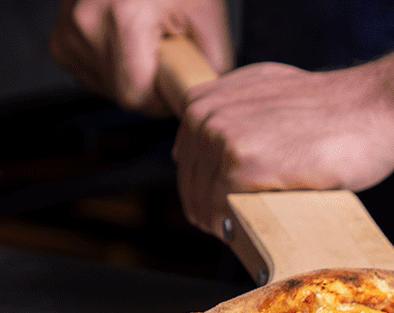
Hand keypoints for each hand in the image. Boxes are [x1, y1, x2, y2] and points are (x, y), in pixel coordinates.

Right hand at [50, 0, 232, 114]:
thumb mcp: (208, 14)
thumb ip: (214, 63)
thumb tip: (208, 98)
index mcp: (124, 19)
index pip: (138, 96)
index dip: (163, 99)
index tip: (176, 84)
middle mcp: (87, 23)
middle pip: (122, 94)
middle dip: (150, 87)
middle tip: (164, 57)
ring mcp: (70, 29)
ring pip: (106, 87)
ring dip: (131, 77)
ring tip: (144, 44)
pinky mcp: (61, 37)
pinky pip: (90, 74)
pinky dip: (111, 69)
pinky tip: (125, 47)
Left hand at [173, 59, 393, 234]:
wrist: (372, 109)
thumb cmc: (334, 109)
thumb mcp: (271, 93)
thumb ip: (240, 113)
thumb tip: (226, 149)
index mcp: (209, 97)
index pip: (188, 159)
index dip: (204, 189)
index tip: (222, 210)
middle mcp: (208, 113)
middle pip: (191, 183)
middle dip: (209, 211)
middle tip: (234, 230)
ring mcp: (223, 137)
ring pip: (202, 200)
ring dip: (219, 224)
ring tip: (244, 234)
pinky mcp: (244, 164)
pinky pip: (221, 209)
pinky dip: (232, 227)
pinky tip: (249, 233)